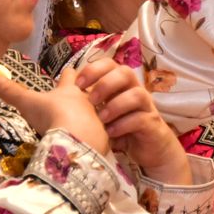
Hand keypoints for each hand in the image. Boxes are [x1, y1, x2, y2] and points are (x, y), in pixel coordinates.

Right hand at [0, 65, 109, 156]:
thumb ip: (12, 92)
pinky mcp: (107, 137)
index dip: (68, 74)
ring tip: (89, 123)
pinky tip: (96, 142)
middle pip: (90, 91)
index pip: (70, 75)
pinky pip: (106, 134)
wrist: (77, 138)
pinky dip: (101, 136)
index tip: (68, 73)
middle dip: (86, 93)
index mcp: (70, 90)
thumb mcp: (28, 103)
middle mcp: (88, 101)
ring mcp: (100, 118)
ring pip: (100, 111)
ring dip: (95, 115)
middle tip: (80, 100)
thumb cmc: (52, 115)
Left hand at [76, 56, 191, 184]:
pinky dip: (123, 124)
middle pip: (126, 73)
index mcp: (120, 84)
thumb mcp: (102, 112)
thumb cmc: (121, 128)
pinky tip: (110, 133)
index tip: (78, 84)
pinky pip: (140, 118)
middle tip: (91, 100)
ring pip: (137, 94)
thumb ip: (88, 100)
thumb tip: (62, 87)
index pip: (110, 64)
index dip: (94, 69)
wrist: (149, 150)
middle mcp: (135, 90)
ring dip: (116, 105)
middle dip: (106, 83)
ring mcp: (145, 107)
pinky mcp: (152, 124)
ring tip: (101, 119)